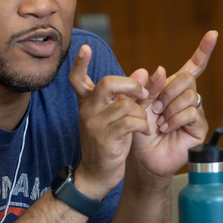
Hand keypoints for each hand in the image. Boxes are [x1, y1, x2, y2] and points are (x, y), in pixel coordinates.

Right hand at [69, 44, 152, 199]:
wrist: (97, 175)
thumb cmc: (108, 144)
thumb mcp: (117, 117)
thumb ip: (128, 94)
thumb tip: (142, 72)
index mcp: (88, 103)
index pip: (77, 79)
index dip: (80, 63)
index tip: (85, 48)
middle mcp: (88, 110)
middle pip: (107, 83)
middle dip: (131, 85)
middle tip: (142, 95)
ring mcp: (95, 124)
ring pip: (125, 105)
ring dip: (142, 113)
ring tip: (144, 123)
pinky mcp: (105, 139)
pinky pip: (130, 122)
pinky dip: (143, 125)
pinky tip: (145, 132)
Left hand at [130, 31, 217, 179]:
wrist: (141, 157)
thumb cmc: (139, 130)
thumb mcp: (137, 104)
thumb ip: (146, 86)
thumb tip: (159, 69)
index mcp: (172, 88)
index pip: (193, 66)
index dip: (203, 51)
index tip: (213, 34)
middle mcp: (186, 98)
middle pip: (187, 78)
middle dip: (167, 90)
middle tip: (154, 107)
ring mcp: (194, 112)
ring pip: (190, 95)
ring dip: (169, 108)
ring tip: (159, 121)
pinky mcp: (199, 127)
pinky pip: (191, 112)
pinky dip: (175, 119)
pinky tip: (166, 128)